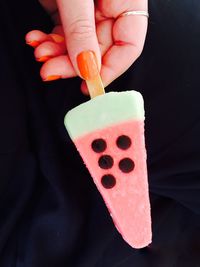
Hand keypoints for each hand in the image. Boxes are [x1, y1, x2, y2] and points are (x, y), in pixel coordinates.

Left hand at [25, 0, 147, 93]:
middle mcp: (110, 8)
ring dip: (57, 56)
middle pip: (98, 50)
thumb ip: (82, 31)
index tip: (90, 83)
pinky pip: (62, 35)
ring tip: (40, 55)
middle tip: (52, 71)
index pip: (129, 46)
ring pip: (78, 47)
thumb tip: (87, 69)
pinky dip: (49, 42)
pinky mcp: (68, 10)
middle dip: (73, 64)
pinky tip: (36, 41)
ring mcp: (88, 11)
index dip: (111, 69)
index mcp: (126, 0)